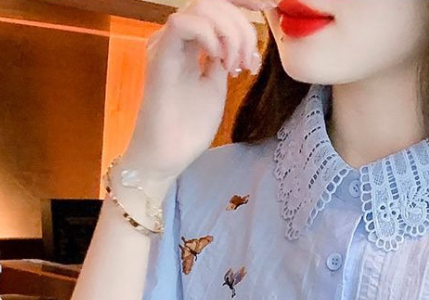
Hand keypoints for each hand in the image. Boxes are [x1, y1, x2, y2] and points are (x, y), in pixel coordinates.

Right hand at [121, 0, 277, 184]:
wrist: (169, 155)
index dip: (243, 4)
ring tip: (235, 66)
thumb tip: (237, 43)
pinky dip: (209, 36)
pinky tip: (219, 62)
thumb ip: (223, 60)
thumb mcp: (216, 87)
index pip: (216, 8)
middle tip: (248, 63)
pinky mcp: (160, 57)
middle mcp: (175, 38)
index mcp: (189, 43)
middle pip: (213, 3)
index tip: (269, 8)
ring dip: (230, 33)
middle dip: (242, 26)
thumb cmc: (188, 127)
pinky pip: (182, 23)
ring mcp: (166, 44)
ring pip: (202, 6)